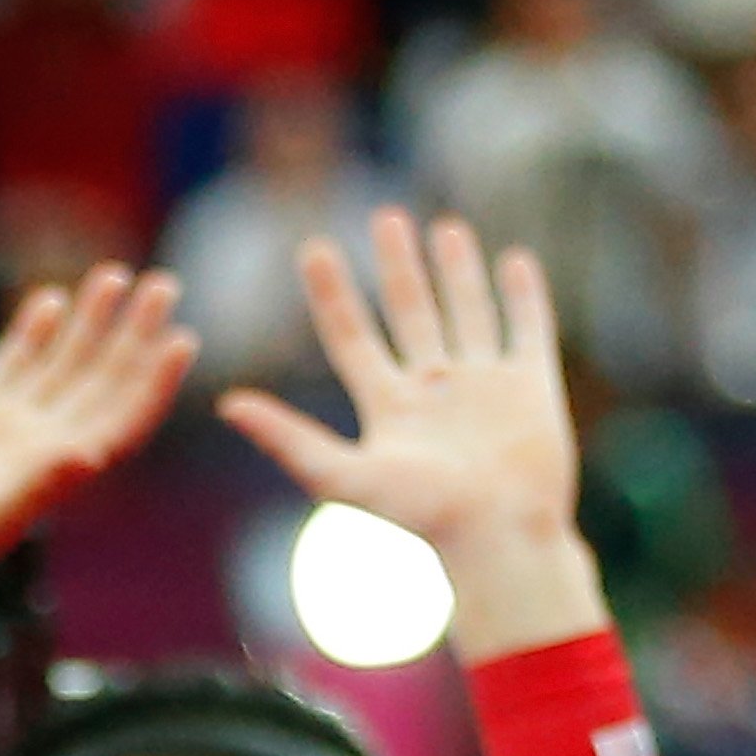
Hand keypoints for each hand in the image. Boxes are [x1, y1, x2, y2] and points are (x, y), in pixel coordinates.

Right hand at [0, 266, 190, 670]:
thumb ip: (33, 484)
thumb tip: (83, 453)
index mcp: (59, 470)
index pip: (123, 419)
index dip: (155, 381)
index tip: (180, 339)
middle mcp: (43, 442)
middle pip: (103, 379)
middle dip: (134, 333)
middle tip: (163, 286)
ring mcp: (10, 423)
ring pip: (63, 362)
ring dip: (90, 320)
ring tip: (113, 275)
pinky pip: (15, 361)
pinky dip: (33, 330)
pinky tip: (49, 299)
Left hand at [215, 212, 599, 656]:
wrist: (496, 539)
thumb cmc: (420, 516)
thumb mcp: (340, 475)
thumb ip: (286, 438)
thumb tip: (225, 405)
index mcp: (385, 406)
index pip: (351, 335)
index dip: (331, 293)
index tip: (313, 249)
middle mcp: (432, 389)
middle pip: (409, 311)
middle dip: (395, 265)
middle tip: (383, 216)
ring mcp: (482, 385)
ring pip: (466, 310)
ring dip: (456, 269)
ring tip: (444, 226)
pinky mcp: (531, 387)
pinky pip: (526, 329)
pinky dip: (522, 295)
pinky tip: (513, 259)